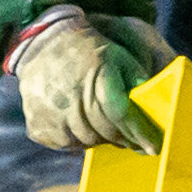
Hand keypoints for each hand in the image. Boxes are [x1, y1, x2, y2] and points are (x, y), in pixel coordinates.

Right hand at [7, 9, 171, 155]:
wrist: (43, 44)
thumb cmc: (90, 50)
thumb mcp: (119, 55)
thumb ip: (138, 79)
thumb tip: (154, 105)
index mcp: (95, 77)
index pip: (121, 114)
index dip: (139, 133)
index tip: (154, 147)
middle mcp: (71, 97)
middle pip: (106, 132)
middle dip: (124, 138)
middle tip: (134, 140)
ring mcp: (51, 113)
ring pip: (87, 141)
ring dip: (101, 138)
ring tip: (106, 126)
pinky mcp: (37, 124)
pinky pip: (65, 143)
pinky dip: (78, 139)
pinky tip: (83, 124)